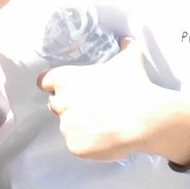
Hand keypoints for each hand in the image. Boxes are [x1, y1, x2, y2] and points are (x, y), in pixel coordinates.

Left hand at [37, 40, 181, 161]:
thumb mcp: (130, 60)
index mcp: (66, 79)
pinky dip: (88, 144)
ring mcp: (67, 127)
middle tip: (91, 106)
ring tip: (102, 124)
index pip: (44, 82)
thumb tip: (128, 41)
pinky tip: (105, 137)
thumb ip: (126, 48)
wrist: (145, 118)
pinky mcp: (75, 147)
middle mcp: (62, 103)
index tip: (67, 88)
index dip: (54, 85)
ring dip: (79, 126)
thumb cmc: (134, 86)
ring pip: (67, 127)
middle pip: (55, 104)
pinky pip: (77, 146)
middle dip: (69, 105)